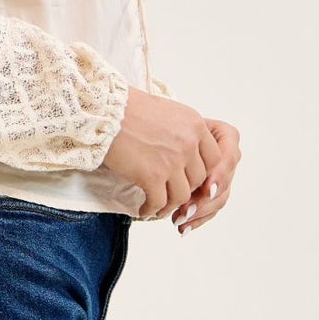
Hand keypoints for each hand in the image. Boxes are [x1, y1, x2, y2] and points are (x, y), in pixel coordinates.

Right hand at [102, 85, 234, 223]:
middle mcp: (188, 143)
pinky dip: (152, 209)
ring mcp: (172, 161)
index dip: (203, 172)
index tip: (190, 179)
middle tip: (172, 194)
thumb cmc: (130, 109)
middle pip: (199, 179)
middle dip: (186, 189)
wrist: (105, 112)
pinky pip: (159, 202)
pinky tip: (144, 209)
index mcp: (195, 125)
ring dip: (170, 204)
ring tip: (158, 206)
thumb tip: (187, 154)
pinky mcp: (152, 176)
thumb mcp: (169, 113)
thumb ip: (184, 133)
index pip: (214, 158)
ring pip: (182, 195)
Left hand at [168, 118, 240, 232]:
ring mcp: (222, 175)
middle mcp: (227, 156)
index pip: (229, 156)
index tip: (207, 188)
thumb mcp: (173, 128)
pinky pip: (210, 209)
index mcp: (225, 135)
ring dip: (199, 212)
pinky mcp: (212, 192)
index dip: (219, 175)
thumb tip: (190, 169)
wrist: (153, 133)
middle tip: (185, 210)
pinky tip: (183, 228)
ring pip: (219, 199)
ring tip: (178, 219)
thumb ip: (185, 144)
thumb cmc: (161, 125)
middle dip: (204, 200)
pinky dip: (197, 219)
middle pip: (224, 182)